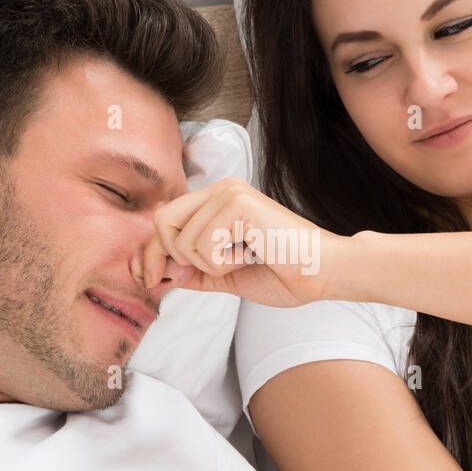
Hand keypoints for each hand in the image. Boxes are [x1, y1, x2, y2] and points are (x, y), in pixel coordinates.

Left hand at [141, 176, 348, 306]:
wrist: (320, 274)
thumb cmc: (283, 273)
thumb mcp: (223, 276)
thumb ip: (191, 272)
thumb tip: (156, 273)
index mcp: (216, 202)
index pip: (163, 221)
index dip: (151, 254)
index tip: (151, 281)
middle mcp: (220, 189)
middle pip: (161, 222)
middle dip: (175, 258)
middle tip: (215, 268)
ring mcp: (229, 192)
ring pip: (182, 240)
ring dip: (210, 265)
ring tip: (243, 258)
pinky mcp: (238, 203)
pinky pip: (203, 244)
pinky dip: (222, 263)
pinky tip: (250, 253)